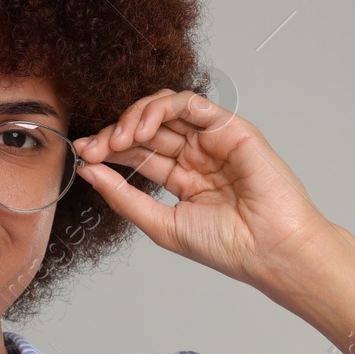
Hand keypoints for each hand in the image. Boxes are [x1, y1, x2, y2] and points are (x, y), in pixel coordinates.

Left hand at [71, 90, 336, 296]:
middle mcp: (197, 155)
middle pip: (148, 129)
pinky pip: (190, 103)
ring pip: (165, 109)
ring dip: (135, 117)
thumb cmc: (226, 246)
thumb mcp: (160, 224)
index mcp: (183, 178)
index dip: (109, 150)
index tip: (85, 156)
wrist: (269, 249)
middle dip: (115, 134)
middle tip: (94, 147)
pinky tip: (143, 129)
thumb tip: (89, 172)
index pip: (139, 153)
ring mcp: (213, 140)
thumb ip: (124, 197)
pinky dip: (161, 109)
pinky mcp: (230, 128)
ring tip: (118, 139)